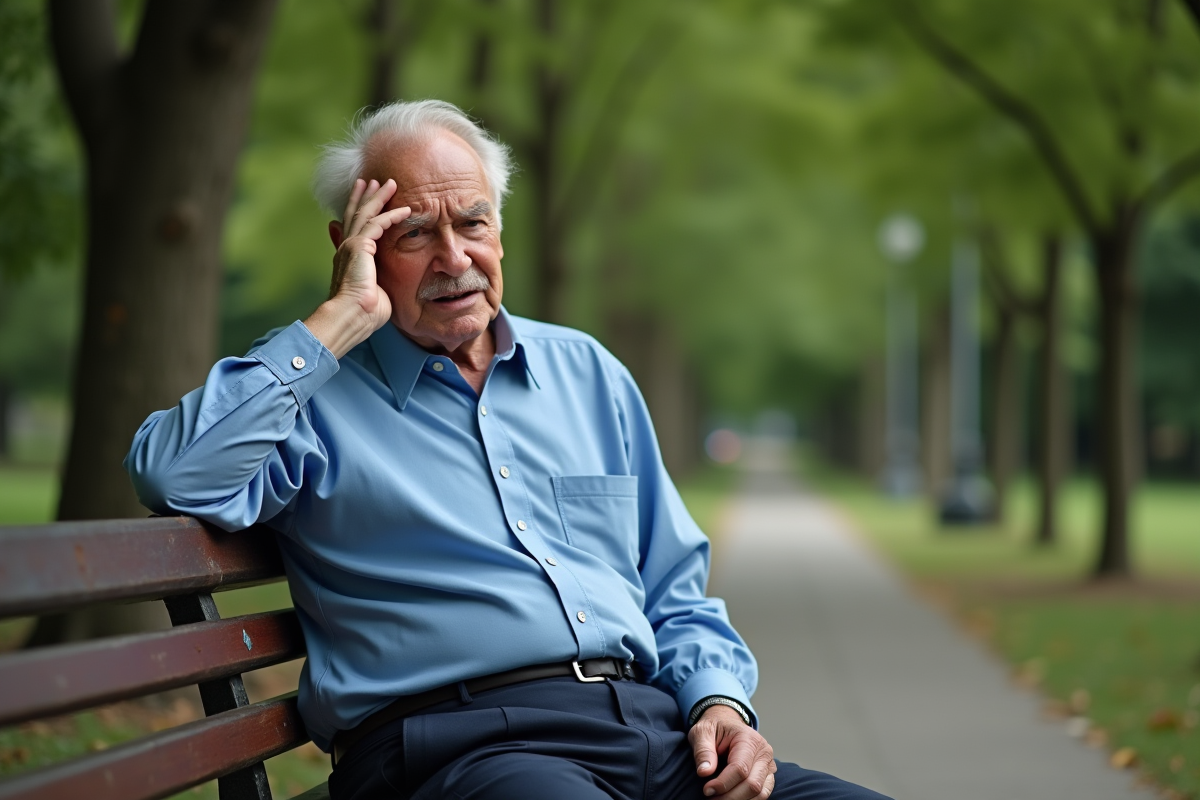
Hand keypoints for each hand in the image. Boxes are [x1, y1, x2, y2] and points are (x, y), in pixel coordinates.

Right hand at [305, 178, 411, 357]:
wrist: (352, 316)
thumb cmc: (365, 313)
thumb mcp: (375, 292)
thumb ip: (379, 280)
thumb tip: (384, 282)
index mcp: (348, 258)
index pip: (353, 228)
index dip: (358, 211)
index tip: (365, 197)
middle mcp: (346, 248)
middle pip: (355, 214)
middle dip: (365, 196)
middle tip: (371, 180)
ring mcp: (351, 246)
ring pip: (365, 214)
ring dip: (377, 197)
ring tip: (388, 183)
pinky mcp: (359, 247)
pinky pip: (377, 224)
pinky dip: (391, 215)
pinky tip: (405, 209)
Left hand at [689, 705, 776, 798]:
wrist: (726, 724)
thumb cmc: (715, 728)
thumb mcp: (702, 732)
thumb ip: (703, 751)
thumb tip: (704, 772)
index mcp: (749, 739)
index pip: (740, 768)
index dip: (723, 784)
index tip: (707, 790)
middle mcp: (764, 753)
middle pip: (753, 784)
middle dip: (730, 797)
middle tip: (711, 798)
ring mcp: (768, 765)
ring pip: (760, 793)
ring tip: (718, 799)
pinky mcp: (768, 776)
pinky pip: (762, 795)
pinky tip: (730, 798)